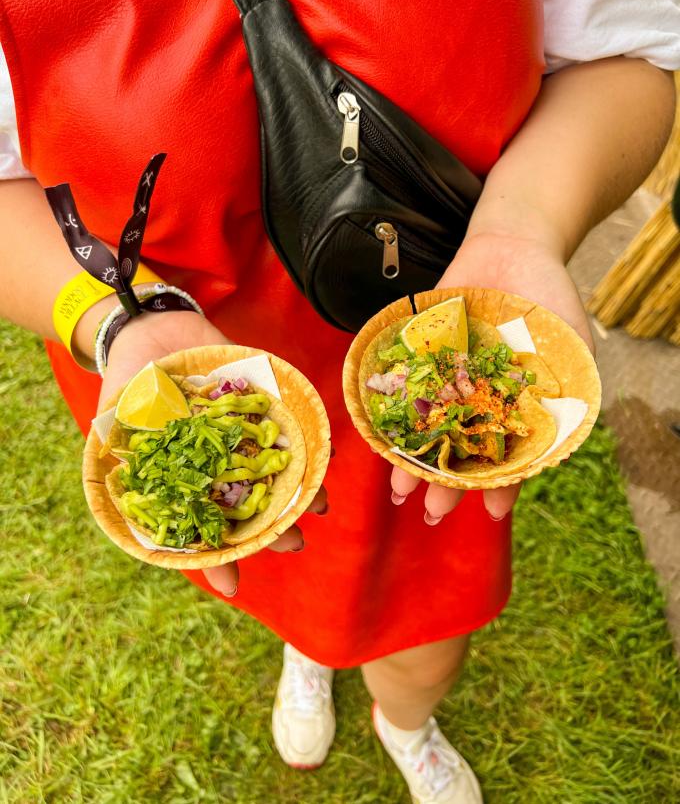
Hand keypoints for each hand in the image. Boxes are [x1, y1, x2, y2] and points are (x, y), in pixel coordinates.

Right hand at [98, 310, 328, 595]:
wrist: (148, 326)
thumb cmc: (127, 382)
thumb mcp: (121, 424)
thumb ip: (129, 458)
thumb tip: (137, 497)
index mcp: (186, 475)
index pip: (204, 524)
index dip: (219, 553)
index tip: (236, 582)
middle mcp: (217, 459)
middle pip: (249, 501)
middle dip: (273, 524)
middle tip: (295, 542)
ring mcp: (241, 432)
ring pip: (275, 469)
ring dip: (299, 487)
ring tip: (320, 504)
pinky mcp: (261, 401)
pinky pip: (288, 425)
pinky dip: (309, 439)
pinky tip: (328, 452)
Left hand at [391, 231, 593, 522]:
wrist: (512, 247)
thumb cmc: (550, 299)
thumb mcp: (571, 347)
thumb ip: (568, 392)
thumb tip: (560, 445)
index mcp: (513, 410)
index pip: (507, 458)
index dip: (502, 487)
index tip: (493, 512)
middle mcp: (478, 402)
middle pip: (459, 454)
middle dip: (445, 485)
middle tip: (432, 513)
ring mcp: (448, 383)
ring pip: (427, 431)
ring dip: (412, 462)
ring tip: (399, 491)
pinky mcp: (421, 361)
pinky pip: (404, 392)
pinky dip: (390, 416)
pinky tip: (378, 438)